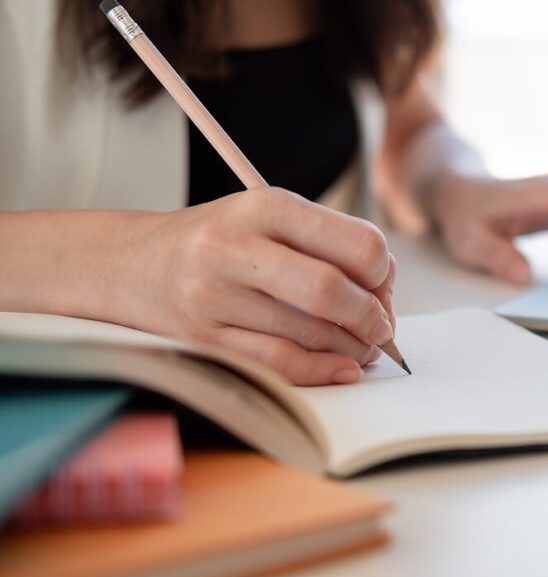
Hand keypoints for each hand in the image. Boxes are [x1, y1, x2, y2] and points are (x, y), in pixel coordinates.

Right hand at [123, 188, 395, 384]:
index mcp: (265, 206)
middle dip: (371, 317)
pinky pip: (280, 363)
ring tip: (363, 346)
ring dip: (352, 347)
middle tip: (382, 326)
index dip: (383, 273)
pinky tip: (342, 368)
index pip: (354, 241)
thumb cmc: (219, 239)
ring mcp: (215, 295)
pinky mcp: (205, 337)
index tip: (384, 287)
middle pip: (330, 291)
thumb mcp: (268, 216)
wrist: (132, 263)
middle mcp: (235, 246)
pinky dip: (322, 370)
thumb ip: (326, 242)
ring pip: (309, 332)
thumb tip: (385, 292)